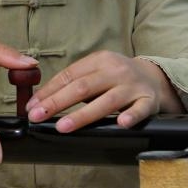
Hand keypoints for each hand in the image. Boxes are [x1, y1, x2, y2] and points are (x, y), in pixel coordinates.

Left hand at [25, 51, 181, 130]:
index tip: (32, 106)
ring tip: (63, 126)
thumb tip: (40, 102)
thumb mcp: (96, 72)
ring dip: (83, 115)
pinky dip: (131, 116)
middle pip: (82, 87)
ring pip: (106, 101)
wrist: (156, 77)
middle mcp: (115, 70)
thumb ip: (74, 83)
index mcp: (99, 60)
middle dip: (57, 103)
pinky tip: (121, 124)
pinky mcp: (149, 100)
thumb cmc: (117, 78)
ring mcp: (132, 86)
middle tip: (38, 116)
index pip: (69, 76)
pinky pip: (140, 109)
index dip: (48, 91)